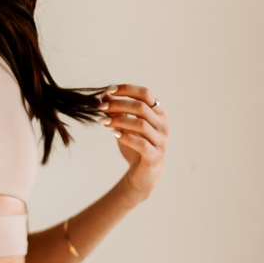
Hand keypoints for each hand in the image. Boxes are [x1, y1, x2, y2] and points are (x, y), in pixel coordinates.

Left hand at [98, 84, 168, 202]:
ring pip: (140, 124)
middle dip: (118, 104)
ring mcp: (161, 140)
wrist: (143, 173)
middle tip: (100, 107)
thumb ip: (117, 111)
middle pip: (141, 107)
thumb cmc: (135, 146)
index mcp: (158, 113)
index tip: (108, 91)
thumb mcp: (124, 126)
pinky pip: (141, 143)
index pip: (145, 93)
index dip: (126, 89)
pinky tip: (113, 134)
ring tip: (103, 121)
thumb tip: (104, 95)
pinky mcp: (155, 155)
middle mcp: (163, 124)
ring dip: (119, 120)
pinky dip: (125, 136)